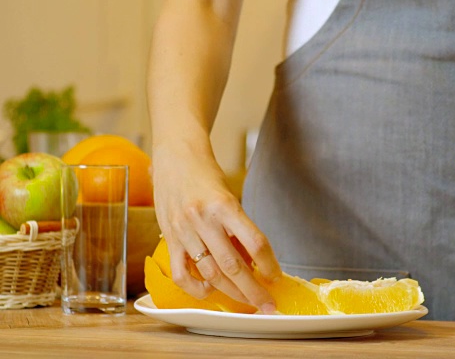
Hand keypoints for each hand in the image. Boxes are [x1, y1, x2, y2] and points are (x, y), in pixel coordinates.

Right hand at [152, 143, 280, 313]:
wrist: (175, 157)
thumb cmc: (207, 176)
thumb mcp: (230, 198)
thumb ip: (239, 229)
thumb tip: (254, 264)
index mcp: (225, 206)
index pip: (255, 243)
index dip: (269, 264)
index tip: (277, 277)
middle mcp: (203, 219)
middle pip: (233, 266)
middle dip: (253, 290)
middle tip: (268, 304)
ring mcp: (184, 230)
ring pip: (210, 273)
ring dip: (232, 292)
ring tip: (246, 301)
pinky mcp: (169, 238)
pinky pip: (182, 273)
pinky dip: (197, 288)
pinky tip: (211, 291)